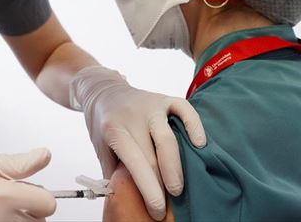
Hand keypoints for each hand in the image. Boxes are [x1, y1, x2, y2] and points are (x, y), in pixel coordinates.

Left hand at [70, 66, 205, 220]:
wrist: (102, 90)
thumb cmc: (103, 125)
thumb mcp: (100, 148)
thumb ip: (113, 171)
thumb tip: (126, 200)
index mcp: (115, 130)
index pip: (136, 163)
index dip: (149, 190)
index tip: (156, 210)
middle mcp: (134, 117)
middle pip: (154, 155)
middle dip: (163, 185)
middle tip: (169, 206)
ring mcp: (151, 106)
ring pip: (169, 138)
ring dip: (176, 167)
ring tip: (179, 188)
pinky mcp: (165, 98)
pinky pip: (184, 109)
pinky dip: (194, 126)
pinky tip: (200, 144)